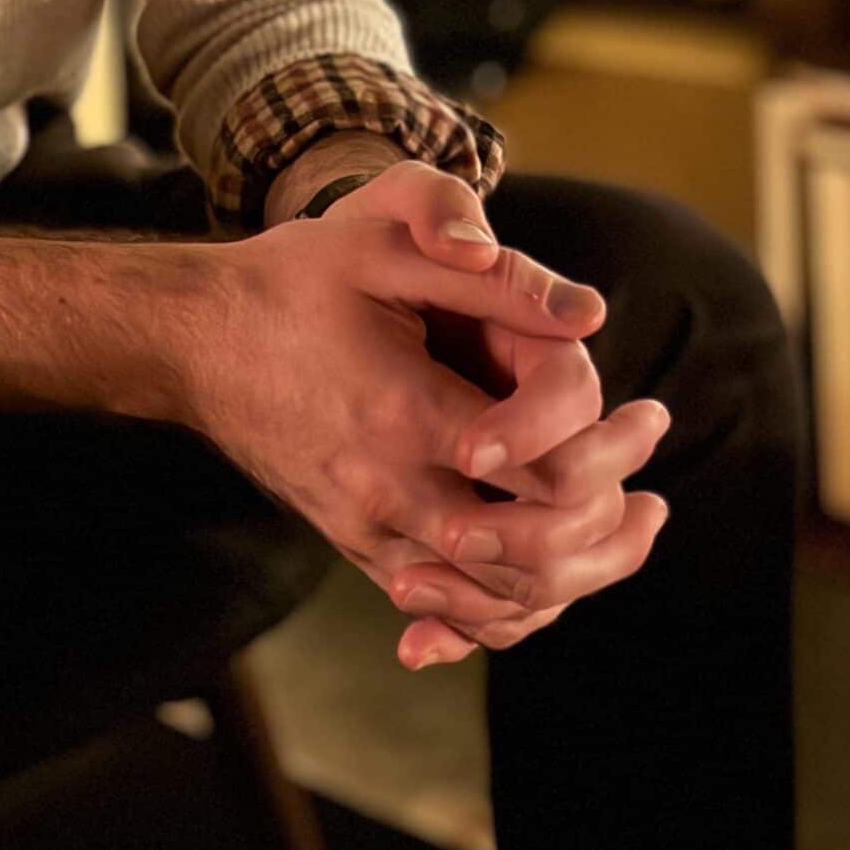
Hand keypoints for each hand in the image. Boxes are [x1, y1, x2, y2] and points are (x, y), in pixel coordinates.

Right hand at [185, 207, 669, 665]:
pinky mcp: (357, 545)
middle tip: (657, 492)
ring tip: (631, 528)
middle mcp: (386, 489)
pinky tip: (559, 572)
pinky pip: (447, 608)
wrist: (192, 340)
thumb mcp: (379, 241)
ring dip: (576, 578)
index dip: (604, 453)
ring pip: (493, 601)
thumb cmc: (291, 279)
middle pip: (528, 559)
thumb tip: (586, 315)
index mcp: (402, 412)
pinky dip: (512, 606)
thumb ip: (483, 269)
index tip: (644, 412)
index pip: (537, 472)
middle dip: (610, 533)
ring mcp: (367, 529)